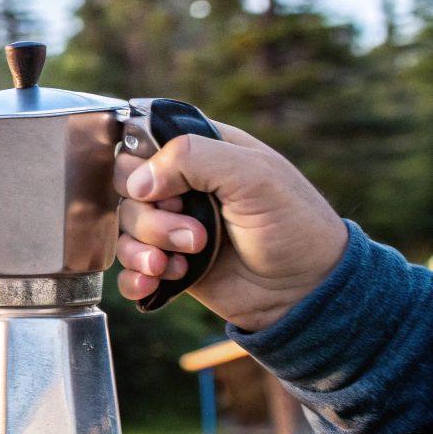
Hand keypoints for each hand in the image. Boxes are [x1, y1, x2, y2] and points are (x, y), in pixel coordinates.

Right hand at [115, 120, 347, 331]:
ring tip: (179, 263)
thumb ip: (193, 159)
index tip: (165, 189)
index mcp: (205, 153)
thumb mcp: (253, 176)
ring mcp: (174, 226)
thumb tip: (138, 183)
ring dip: (146, 249)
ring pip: (126, 229)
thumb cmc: (293, 226)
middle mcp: (184, 187)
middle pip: (128, 189)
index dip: (143, 166)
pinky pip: (129, 268)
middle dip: (150, 217)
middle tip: (193, 235)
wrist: (306, 292)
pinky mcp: (170, 263)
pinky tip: (156, 282)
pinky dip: (135, 277)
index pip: (144, 142)